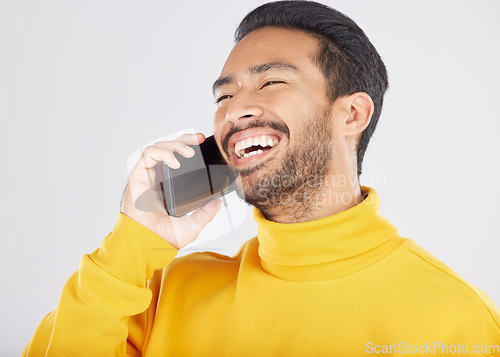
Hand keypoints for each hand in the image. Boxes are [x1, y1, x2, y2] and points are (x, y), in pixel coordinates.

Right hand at [120, 133, 221, 249]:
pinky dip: (163, 154)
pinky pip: (149, 155)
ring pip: (160, 148)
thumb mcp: (193, 225)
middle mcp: (158, 177)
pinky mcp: (138, 175)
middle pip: (170, 148)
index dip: (189, 147)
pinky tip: (174, 162)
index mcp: (169, 185)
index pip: (178, 159)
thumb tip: (218, 203)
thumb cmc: (164, 237)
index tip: (203, 143)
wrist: (148, 243)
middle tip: (198, 139)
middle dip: (184, 140)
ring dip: (175, 145)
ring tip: (188, 153)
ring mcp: (148, 175)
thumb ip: (206, 214)